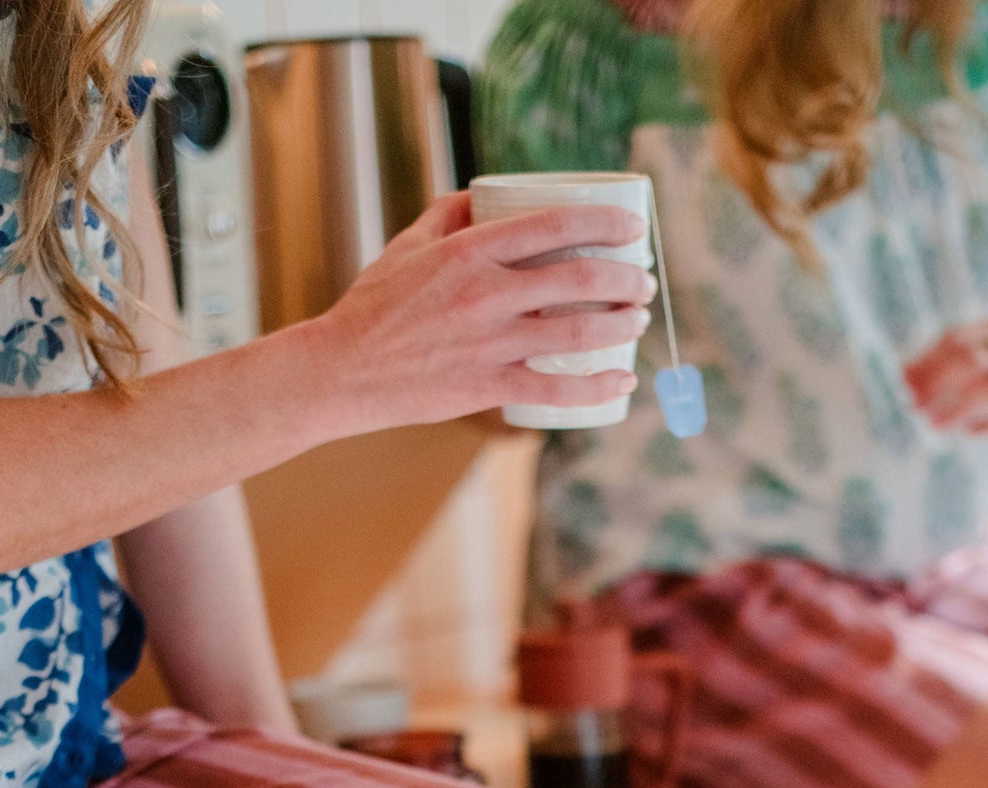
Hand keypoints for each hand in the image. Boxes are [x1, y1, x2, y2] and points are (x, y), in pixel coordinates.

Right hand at [298, 193, 655, 436]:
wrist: (344, 370)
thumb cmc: (375, 306)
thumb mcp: (407, 245)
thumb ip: (446, 214)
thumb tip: (481, 196)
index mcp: (471, 250)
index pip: (556, 224)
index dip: (606, 223)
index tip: (633, 229)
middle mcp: (487, 293)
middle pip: (580, 278)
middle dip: (626, 278)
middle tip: (643, 281)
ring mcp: (490, 343)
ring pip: (578, 332)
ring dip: (622, 325)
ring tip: (638, 320)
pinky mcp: (488, 387)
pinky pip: (557, 389)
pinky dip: (598, 387)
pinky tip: (622, 382)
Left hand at [904, 319, 987, 434]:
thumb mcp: (980, 357)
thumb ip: (943, 363)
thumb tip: (902, 375)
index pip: (955, 339)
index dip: (926, 361)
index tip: (903, 383)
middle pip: (973, 360)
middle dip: (939, 383)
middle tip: (915, 405)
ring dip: (959, 408)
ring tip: (934, 423)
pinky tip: (968, 431)